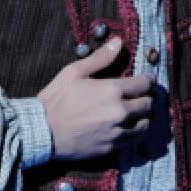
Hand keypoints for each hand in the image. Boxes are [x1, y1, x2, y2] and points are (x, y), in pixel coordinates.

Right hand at [36, 35, 153, 159]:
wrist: (42, 132)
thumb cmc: (56, 99)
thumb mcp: (74, 72)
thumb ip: (100, 58)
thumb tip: (119, 41)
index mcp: (112, 90)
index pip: (144, 84)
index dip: (149, 80)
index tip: (148, 79)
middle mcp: (120, 112)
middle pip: (148, 104)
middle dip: (147, 97)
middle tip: (143, 95)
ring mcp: (117, 132)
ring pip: (145, 124)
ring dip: (144, 116)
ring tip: (139, 112)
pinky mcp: (112, 148)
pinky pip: (133, 139)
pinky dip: (135, 132)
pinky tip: (129, 127)